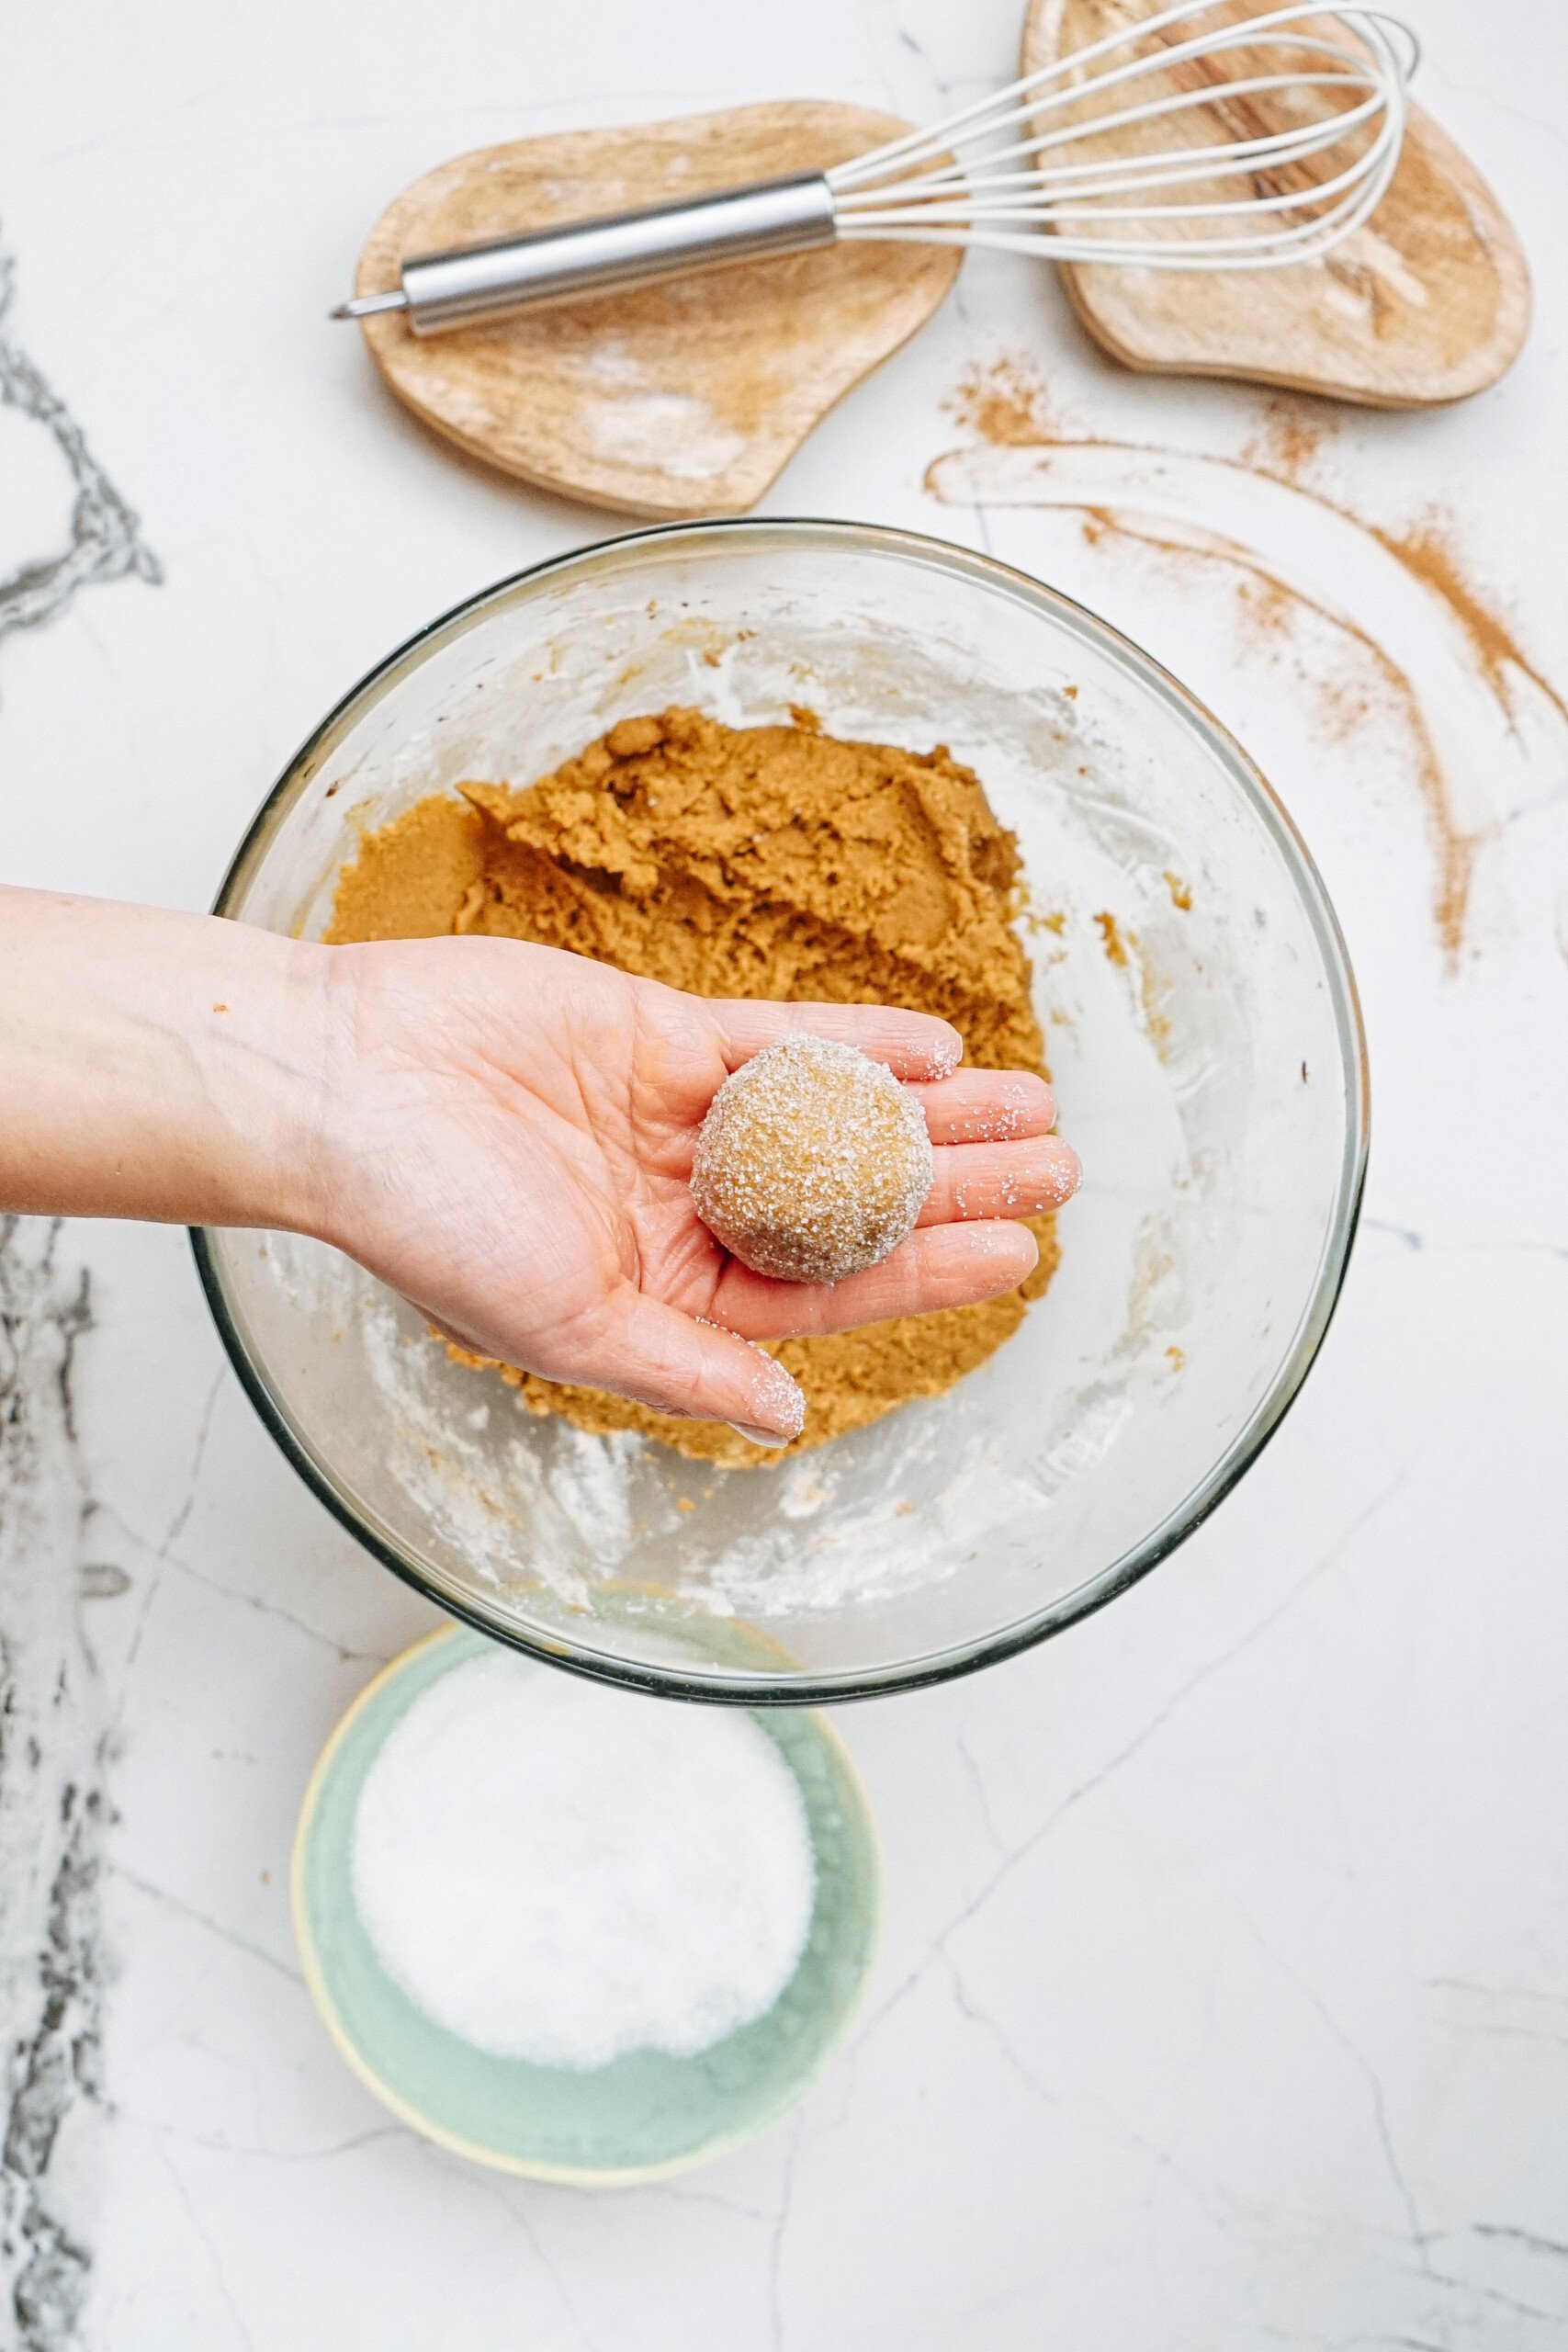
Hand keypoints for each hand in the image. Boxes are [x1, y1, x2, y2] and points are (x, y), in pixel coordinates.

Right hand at [314, 935, 1079, 1442]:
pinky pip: (775, 1040)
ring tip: (1031, 1104)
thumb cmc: (430, 1221)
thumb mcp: (568, 1320)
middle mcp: (685, 1208)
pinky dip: (851, 1043)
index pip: (830, 1289)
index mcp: (669, 1290)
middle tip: (1063, 1167)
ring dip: (928, 1111)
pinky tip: (934, 1049)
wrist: (342, 1088)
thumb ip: (684, 1366)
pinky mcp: (655, 1033)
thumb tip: (787, 1421)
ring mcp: (675, 1118)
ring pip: (831, 1114)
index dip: (931, 1270)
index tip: (1024, 1255)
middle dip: (957, 1183)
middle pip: (852, 1197)